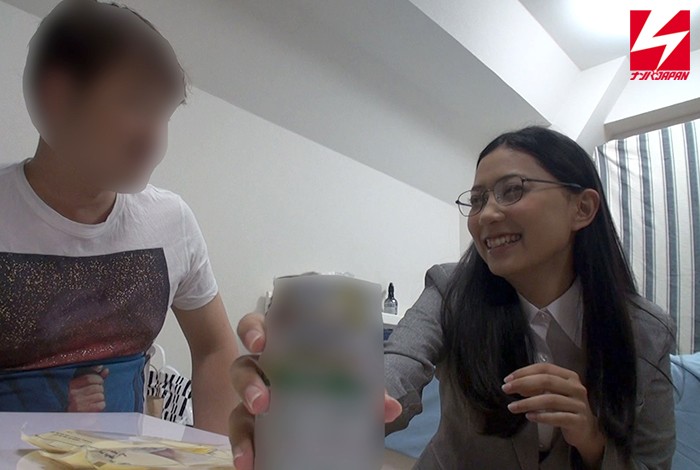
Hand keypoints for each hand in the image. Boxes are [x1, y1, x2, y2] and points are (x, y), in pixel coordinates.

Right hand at [67, 366, 108, 411]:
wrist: (77, 416)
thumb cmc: (85, 397)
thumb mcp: (87, 384)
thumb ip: (95, 375)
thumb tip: (103, 368)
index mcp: (72, 384)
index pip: (90, 378)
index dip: (98, 379)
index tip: (100, 382)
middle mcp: (72, 394)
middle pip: (96, 387)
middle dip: (100, 389)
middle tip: (96, 393)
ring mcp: (77, 404)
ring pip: (100, 396)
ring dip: (100, 398)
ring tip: (94, 400)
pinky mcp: (83, 413)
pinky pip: (101, 405)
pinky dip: (101, 405)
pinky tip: (95, 407)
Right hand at [228, 312, 401, 469]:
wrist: (332, 422)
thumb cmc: (334, 384)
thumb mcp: (351, 383)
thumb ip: (368, 392)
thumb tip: (389, 407)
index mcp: (284, 350)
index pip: (260, 330)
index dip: (253, 330)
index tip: (259, 341)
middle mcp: (264, 372)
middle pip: (241, 366)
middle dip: (247, 380)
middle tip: (262, 398)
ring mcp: (254, 400)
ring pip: (236, 402)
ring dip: (246, 415)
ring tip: (258, 425)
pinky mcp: (252, 428)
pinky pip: (241, 435)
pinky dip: (242, 447)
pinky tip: (248, 460)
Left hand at [502, 363, 604, 467]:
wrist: (586, 431)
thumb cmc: (565, 408)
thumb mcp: (552, 393)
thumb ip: (536, 387)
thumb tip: (515, 385)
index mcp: (569, 376)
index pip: (544, 368)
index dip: (524, 371)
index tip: (508, 379)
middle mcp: (576, 387)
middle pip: (546, 381)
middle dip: (523, 383)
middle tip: (506, 389)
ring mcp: (579, 404)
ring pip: (550, 399)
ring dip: (528, 403)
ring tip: (512, 407)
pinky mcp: (578, 420)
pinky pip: (557, 417)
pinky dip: (541, 416)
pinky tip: (529, 417)